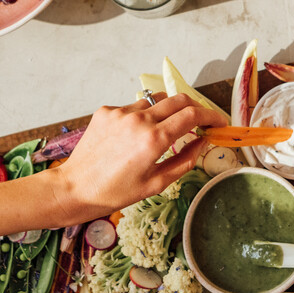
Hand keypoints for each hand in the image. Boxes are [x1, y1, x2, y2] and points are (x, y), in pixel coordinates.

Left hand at [50, 93, 226, 222]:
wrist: (73, 188)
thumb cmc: (114, 193)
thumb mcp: (156, 183)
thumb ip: (185, 160)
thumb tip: (202, 142)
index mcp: (154, 139)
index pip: (193, 114)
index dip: (212, 115)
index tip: (219, 122)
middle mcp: (139, 119)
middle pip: (179, 99)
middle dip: (195, 107)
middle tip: (200, 121)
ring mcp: (121, 112)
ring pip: (156, 102)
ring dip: (167, 112)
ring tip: (163, 132)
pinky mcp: (107, 111)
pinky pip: (134, 107)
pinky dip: (143, 117)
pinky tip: (134, 137)